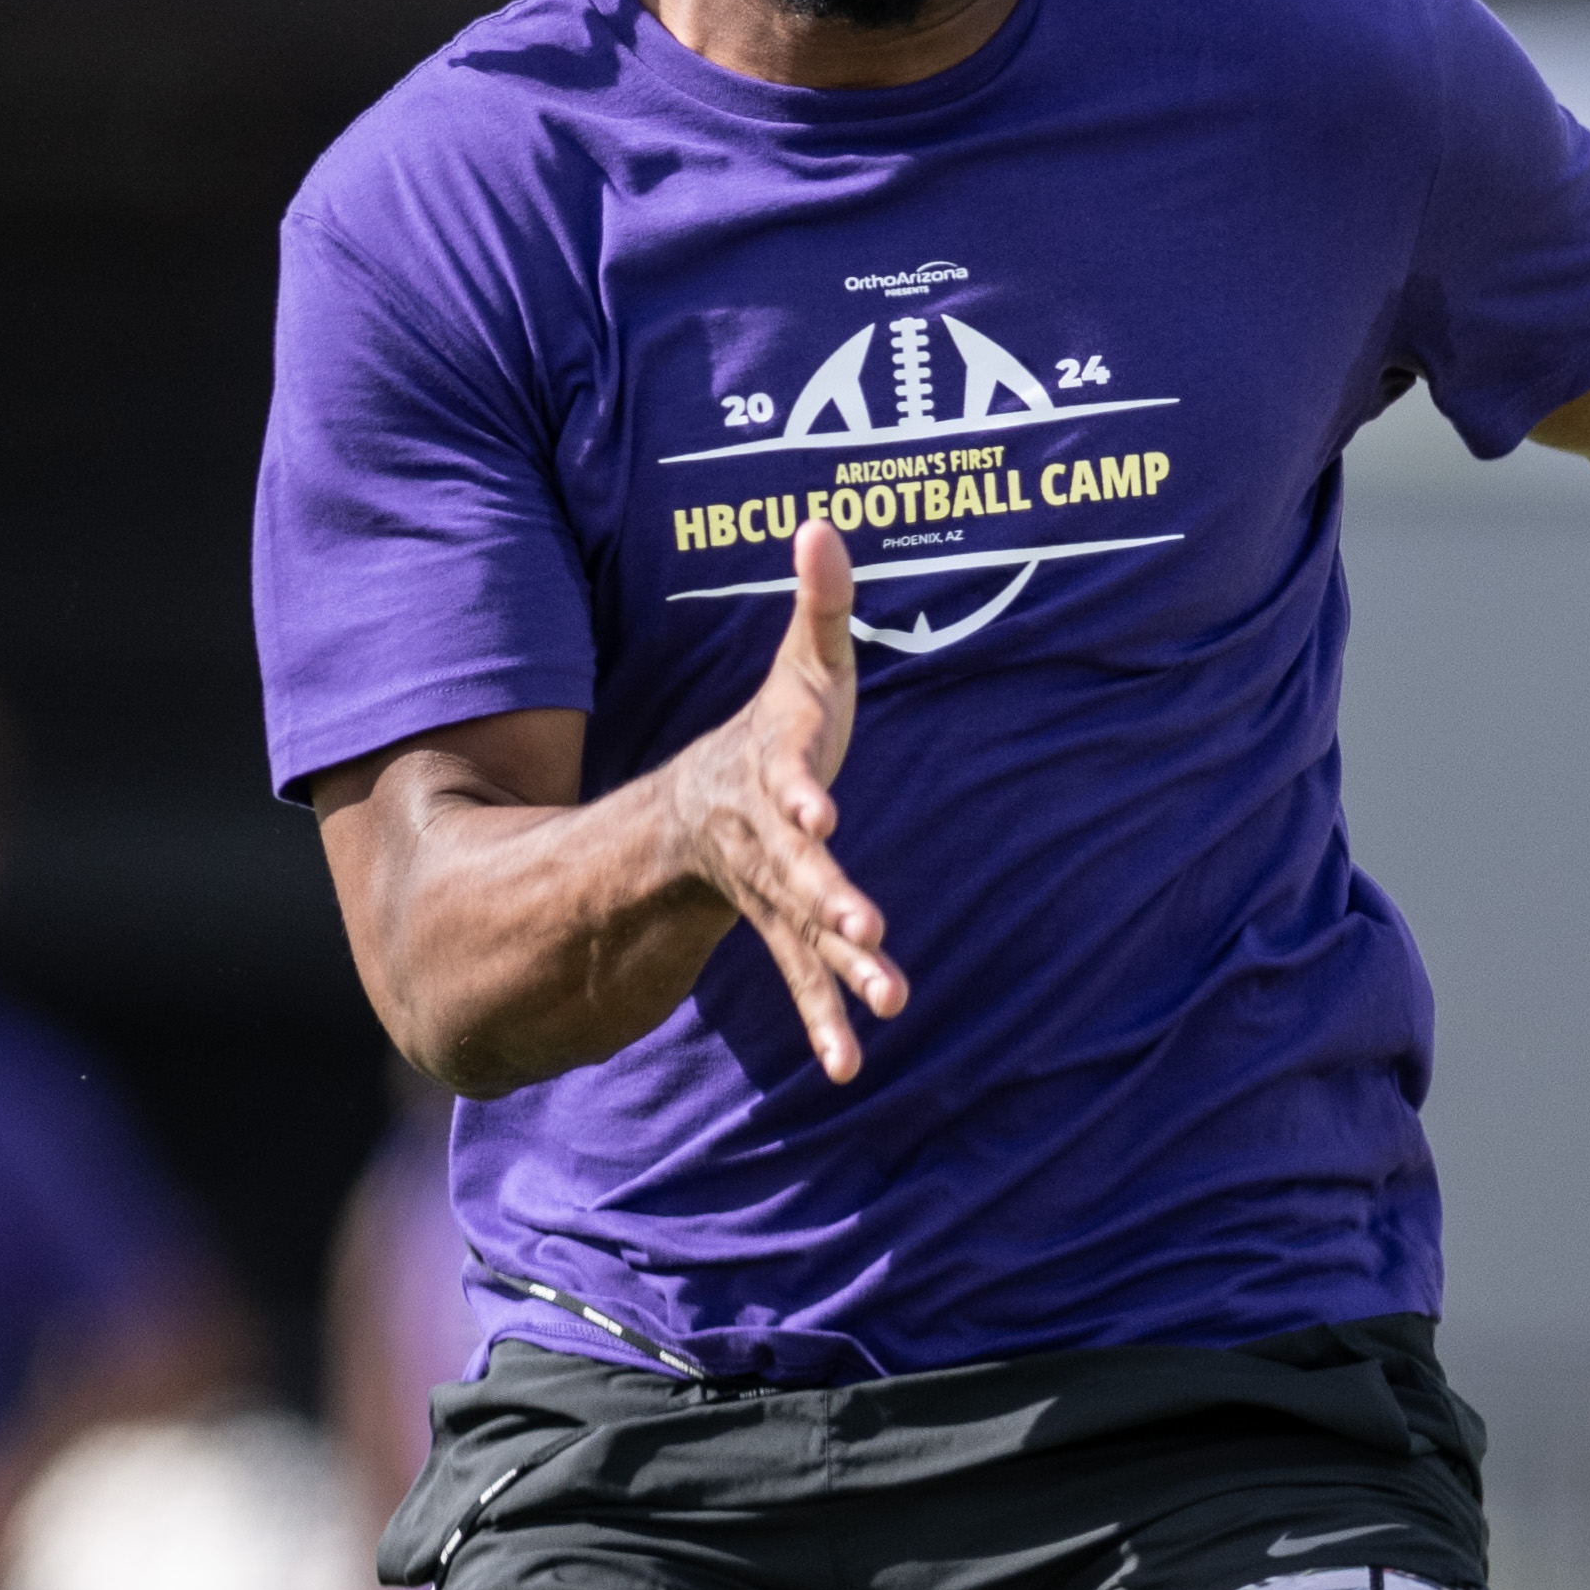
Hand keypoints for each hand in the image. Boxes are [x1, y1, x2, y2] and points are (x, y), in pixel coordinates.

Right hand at [663, 521, 902, 1084]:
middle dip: (829, 900)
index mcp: (771, 771)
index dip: (801, 794)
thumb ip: (820, 604)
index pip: (786, 780)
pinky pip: (802, 981)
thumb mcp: (799, 666)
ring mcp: (774, 892)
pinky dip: (825, 1020)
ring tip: (886, 1004)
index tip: (821, 813)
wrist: (703, 804)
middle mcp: (767, 839)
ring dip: (838, 976)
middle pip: (796, 871)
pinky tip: (850, 1067)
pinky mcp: (786, 932)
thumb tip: (822, 523)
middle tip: (866, 932)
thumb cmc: (777, 729)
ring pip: (802, 936)